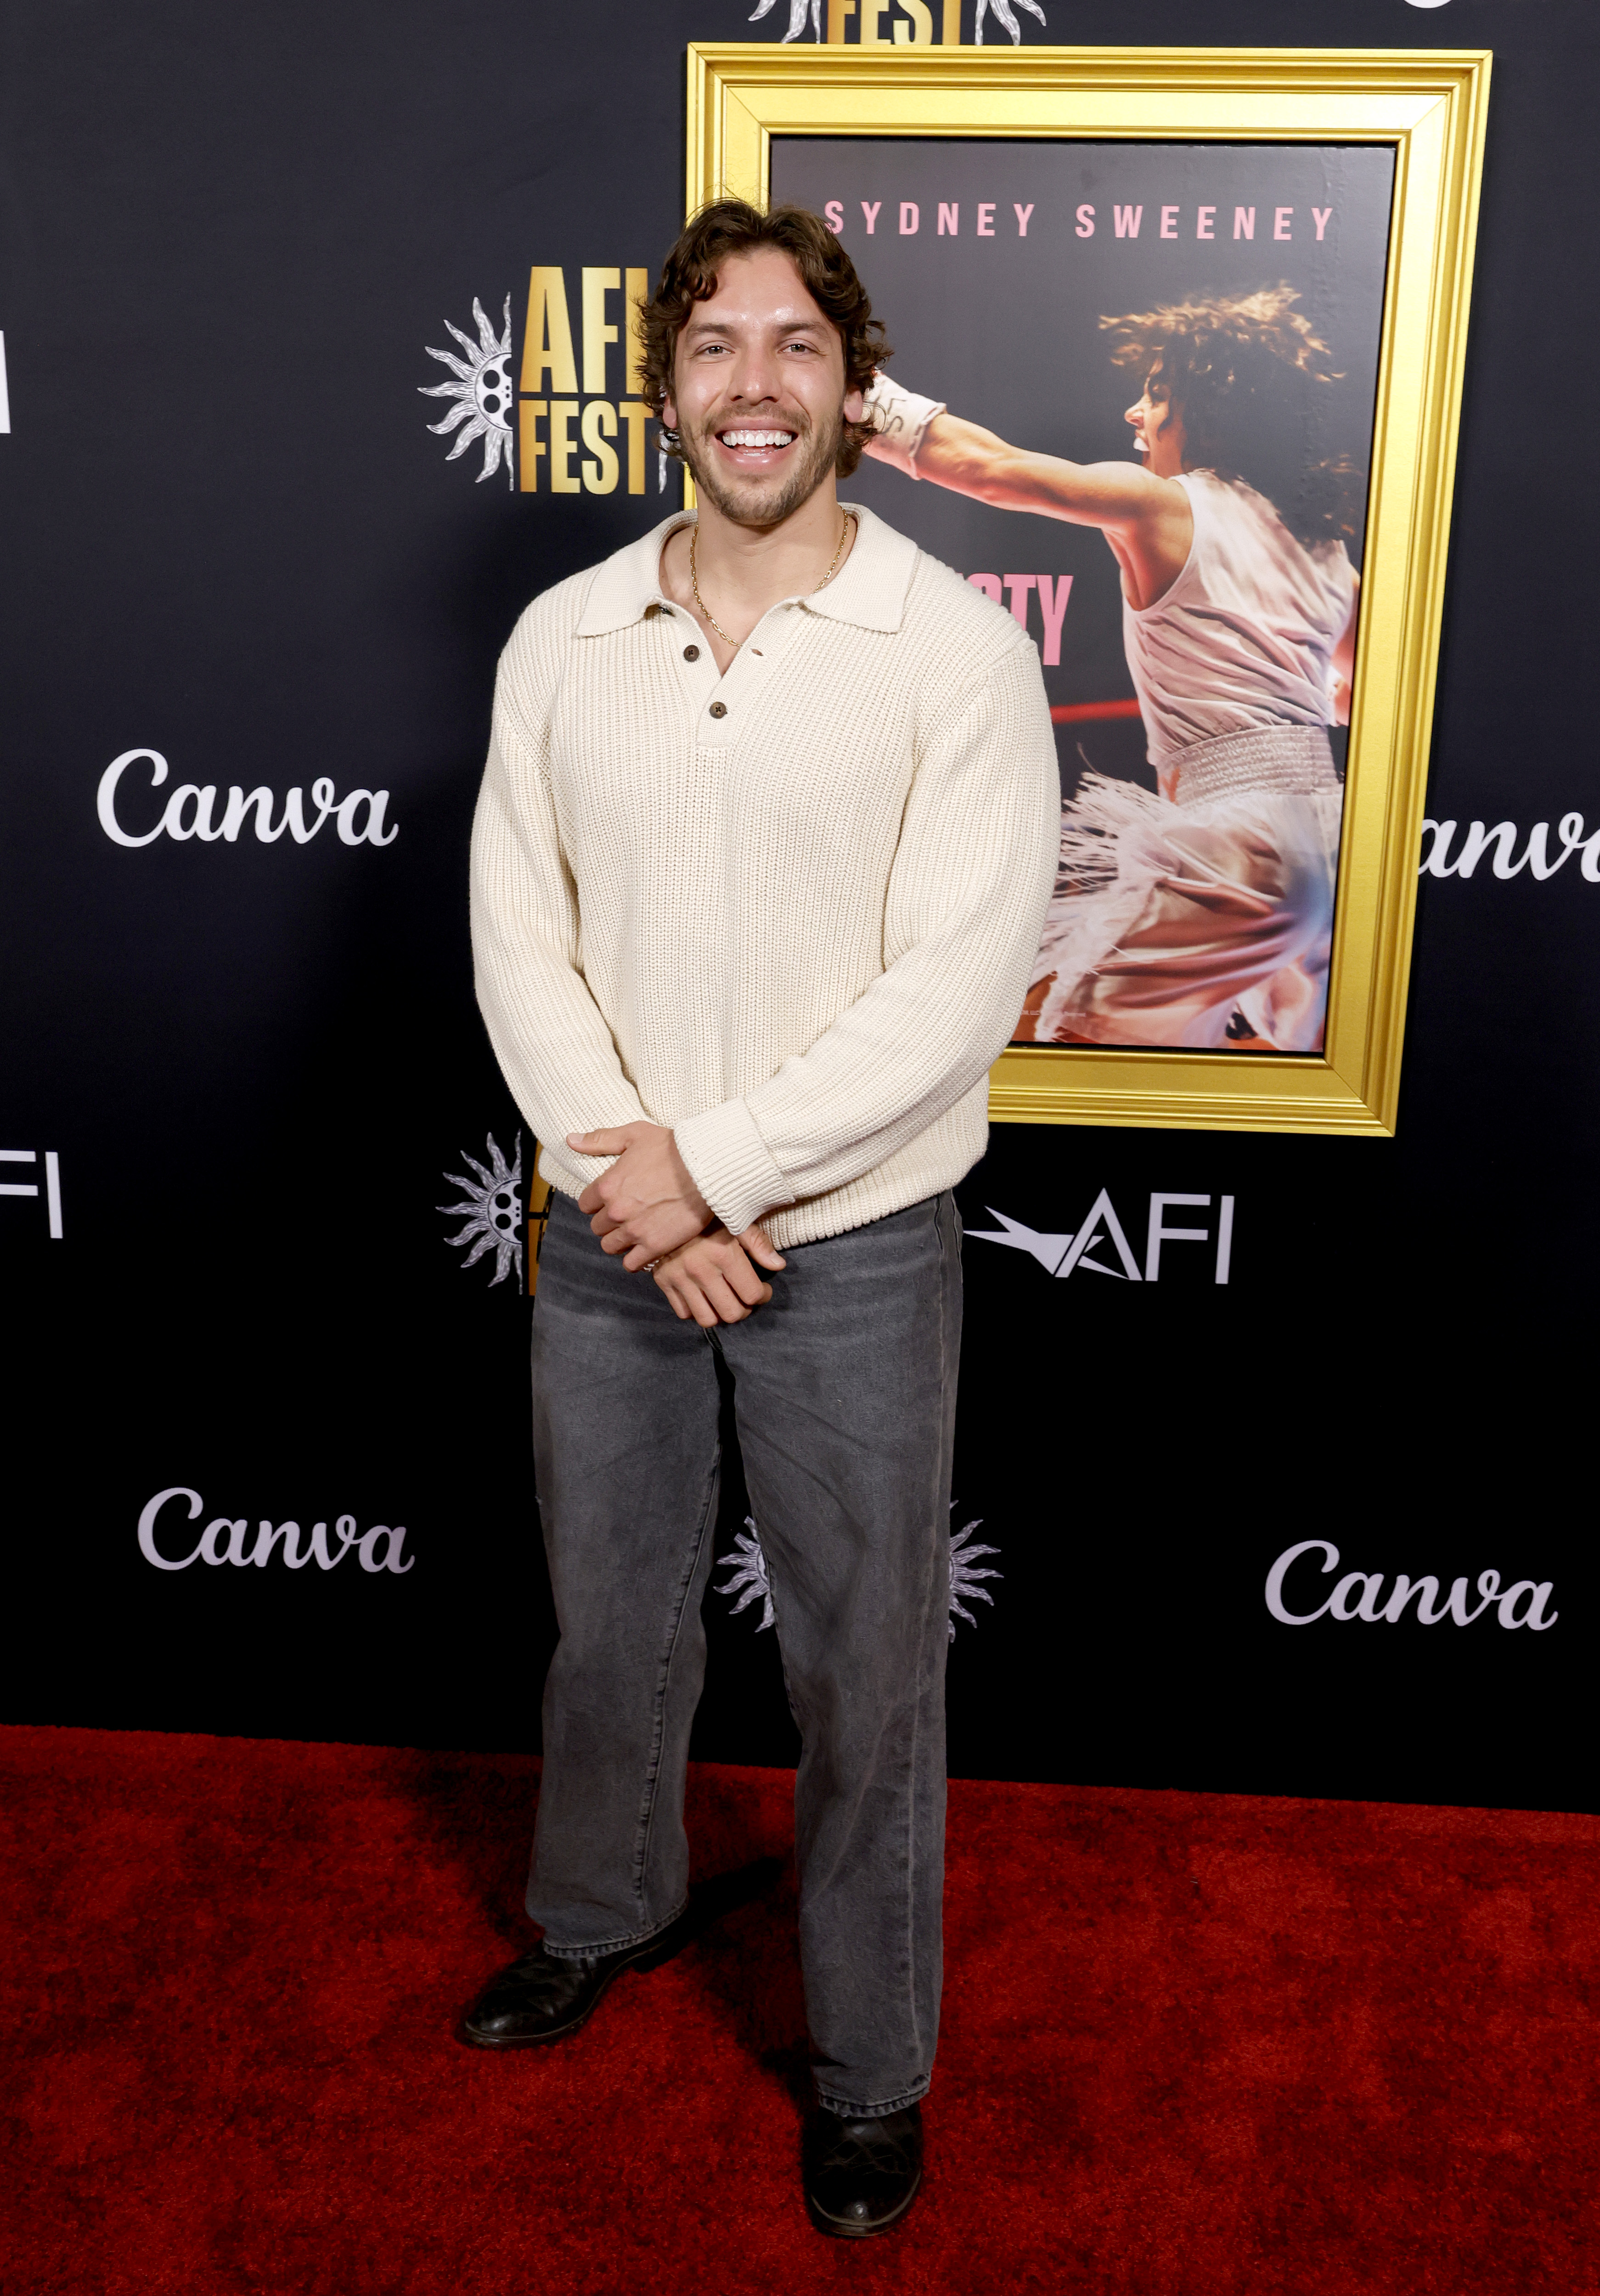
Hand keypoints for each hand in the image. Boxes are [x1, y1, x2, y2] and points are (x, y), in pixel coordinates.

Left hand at [567, 1122, 712, 1269]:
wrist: (707, 1168)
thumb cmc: (672, 1148)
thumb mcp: (633, 1135)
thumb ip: (600, 1140)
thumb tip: (571, 1140)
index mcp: (607, 1186)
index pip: (585, 1204)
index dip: (596, 1202)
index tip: (609, 1200)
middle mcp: (616, 1211)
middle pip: (597, 1227)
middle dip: (608, 1222)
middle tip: (625, 1216)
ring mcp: (634, 1231)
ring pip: (610, 1247)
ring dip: (618, 1241)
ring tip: (633, 1233)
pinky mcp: (654, 1246)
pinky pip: (631, 1264)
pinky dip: (634, 1259)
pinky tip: (643, 1250)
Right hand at [652, 1224, 787, 1327]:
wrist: (665, 1210)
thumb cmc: (707, 1216)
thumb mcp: (736, 1221)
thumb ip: (758, 1243)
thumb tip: (778, 1265)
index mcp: (723, 1253)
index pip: (752, 1294)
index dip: (763, 1295)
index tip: (763, 1289)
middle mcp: (701, 1269)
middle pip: (732, 1313)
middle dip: (744, 1309)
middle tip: (745, 1298)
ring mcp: (680, 1278)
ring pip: (707, 1319)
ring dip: (720, 1314)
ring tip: (726, 1300)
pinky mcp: (663, 1282)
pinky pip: (684, 1313)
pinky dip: (696, 1310)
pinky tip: (705, 1297)